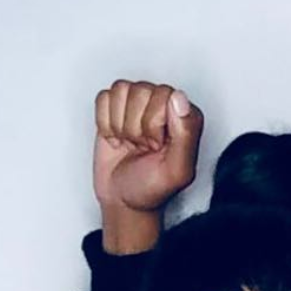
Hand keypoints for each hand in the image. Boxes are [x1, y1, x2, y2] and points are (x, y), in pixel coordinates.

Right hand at [93, 79, 204, 253]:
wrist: (124, 200)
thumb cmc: (152, 188)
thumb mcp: (177, 170)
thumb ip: (186, 134)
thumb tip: (179, 97)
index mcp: (186, 116)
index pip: (165, 95)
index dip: (154, 124)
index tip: (155, 147)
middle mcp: (165, 104)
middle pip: (141, 90)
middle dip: (136, 126)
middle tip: (143, 147)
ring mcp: (140, 103)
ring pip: (121, 90)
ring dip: (120, 124)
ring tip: (131, 142)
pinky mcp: (116, 107)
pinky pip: (104, 97)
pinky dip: (105, 122)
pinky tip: (116, 138)